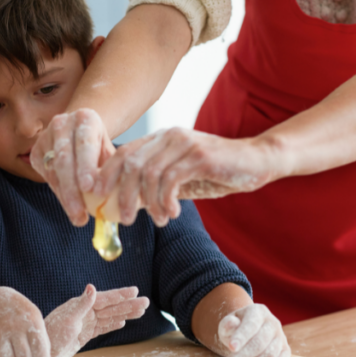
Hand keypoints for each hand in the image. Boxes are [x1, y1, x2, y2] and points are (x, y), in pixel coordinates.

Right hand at [30, 109, 115, 226]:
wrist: (80, 134)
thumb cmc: (99, 146)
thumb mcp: (109, 152)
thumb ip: (112, 170)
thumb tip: (119, 196)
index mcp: (85, 118)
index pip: (85, 143)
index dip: (86, 165)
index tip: (89, 187)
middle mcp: (62, 123)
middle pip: (65, 158)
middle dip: (72, 188)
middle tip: (80, 212)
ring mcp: (46, 136)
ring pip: (54, 170)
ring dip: (65, 196)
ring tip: (77, 216)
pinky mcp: (36, 151)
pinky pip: (46, 176)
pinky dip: (58, 193)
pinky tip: (69, 206)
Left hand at [45, 285, 149, 356]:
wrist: (42, 355)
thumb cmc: (51, 337)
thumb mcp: (67, 320)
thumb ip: (82, 304)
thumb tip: (92, 287)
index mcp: (80, 305)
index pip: (105, 298)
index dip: (120, 295)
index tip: (135, 291)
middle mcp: (84, 312)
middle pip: (111, 307)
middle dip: (128, 305)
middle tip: (146, 302)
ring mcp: (85, 324)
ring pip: (110, 317)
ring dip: (125, 314)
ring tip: (141, 311)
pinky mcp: (84, 335)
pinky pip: (102, 328)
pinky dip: (113, 324)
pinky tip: (122, 322)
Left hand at [95, 128, 278, 226]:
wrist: (257, 161)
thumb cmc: (218, 171)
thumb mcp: (183, 179)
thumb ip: (158, 186)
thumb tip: (128, 204)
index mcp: (161, 139)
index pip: (123, 154)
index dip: (105, 175)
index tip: (98, 198)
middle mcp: (169, 136)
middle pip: (130, 164)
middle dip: (122, 195)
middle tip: (125, 219)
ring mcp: (184, 144)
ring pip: (148, 174)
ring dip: (148, 203)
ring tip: (158, 220)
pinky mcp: (200, 156)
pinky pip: (170, 180)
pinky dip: (165, 201)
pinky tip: (172, 214)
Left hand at [214, 304, 290, 356]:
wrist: (249, 331)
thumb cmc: (236, 328)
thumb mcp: (228, 324)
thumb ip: (228, 325)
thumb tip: (231, 323)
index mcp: (258, 312)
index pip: (251, 324)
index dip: (242, 336)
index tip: (232, 347)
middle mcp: (272, 323)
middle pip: (259, 342)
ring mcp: (281, 337)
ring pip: (269, 355)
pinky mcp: (285, 350)